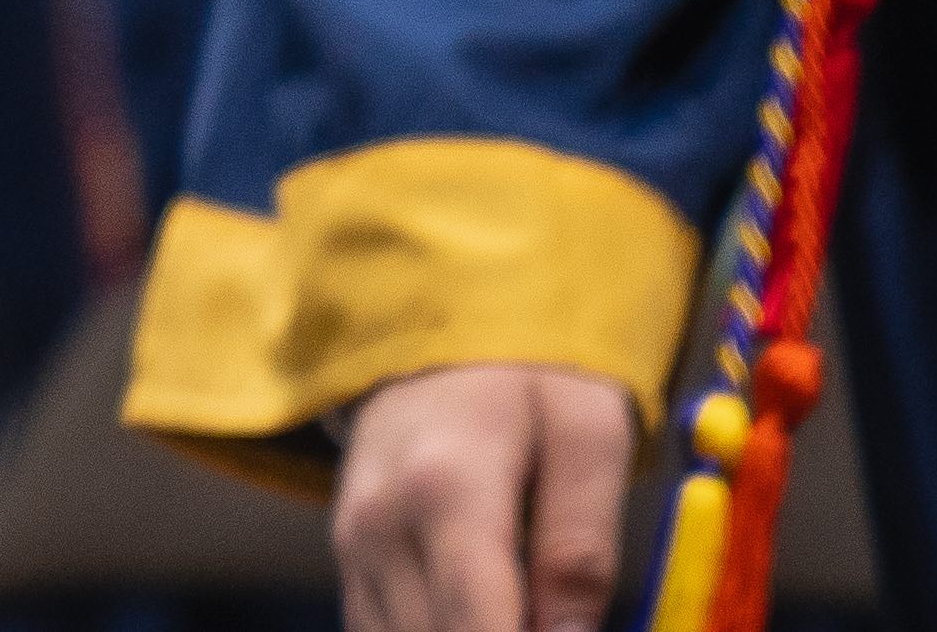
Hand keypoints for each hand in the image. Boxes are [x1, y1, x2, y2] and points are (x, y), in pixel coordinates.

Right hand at [335, 363, 633, 631]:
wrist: (442, 334)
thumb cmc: (528, 376)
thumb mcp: (588, 431)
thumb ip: (583, 538)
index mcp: (446, 487)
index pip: (476, 625)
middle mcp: (380, 524)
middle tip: (552, 614)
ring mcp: (352, 545)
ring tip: (521, 606)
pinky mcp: (347, 560)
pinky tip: (483, 610)